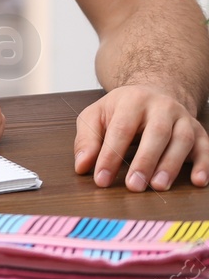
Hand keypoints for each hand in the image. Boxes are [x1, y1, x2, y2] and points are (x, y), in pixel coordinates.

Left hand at [73, 84, 208, 190]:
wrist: (155, 91)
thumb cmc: (122, 110)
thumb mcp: (96, 116)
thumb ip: (87, 140)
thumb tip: (82, 166)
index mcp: (132, 100)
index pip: (121, 129)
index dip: (110, 156)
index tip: (101, 179)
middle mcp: (161, 107)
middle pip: (156, 134)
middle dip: (144, 162)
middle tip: (133, 186)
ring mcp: (183, 119)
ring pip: (182, 141)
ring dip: (171, 165)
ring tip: (158, 186)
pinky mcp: (198, 132)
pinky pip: (205, 148)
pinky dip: (204, 165)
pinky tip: (198, 181)